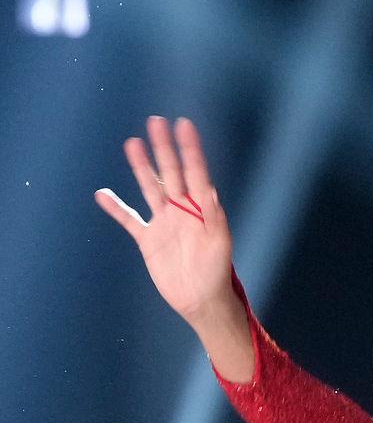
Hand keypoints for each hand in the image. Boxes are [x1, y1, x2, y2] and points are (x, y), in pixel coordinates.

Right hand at [95, 117, 235, 327]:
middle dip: (164, 148)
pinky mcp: (149, 240)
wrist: (202, 300)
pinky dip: (116, 208)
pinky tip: (102, 194)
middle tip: (156, 122)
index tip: (183, 125)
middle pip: (171, 172)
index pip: (195, 172)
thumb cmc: (216, 271)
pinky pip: (130, 220)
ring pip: (150, 188)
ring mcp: (164, 223)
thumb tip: (208, 189)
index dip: (190, 149)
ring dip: (142, 167)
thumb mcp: (219, 241)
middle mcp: (183, 210)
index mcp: (202, 209)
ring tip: (133, 143)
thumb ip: (212, 214)